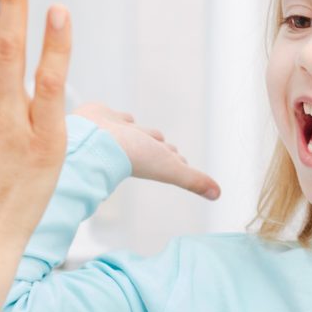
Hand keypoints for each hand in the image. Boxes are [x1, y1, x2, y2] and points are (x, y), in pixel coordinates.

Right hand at [74, 102, 219, 200]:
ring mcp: (117, 131)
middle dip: (158, 143)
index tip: (181, 162)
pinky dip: (117, 117)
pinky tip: (116, 118)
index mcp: (150, 156)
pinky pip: (113, 115)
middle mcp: (134, 144)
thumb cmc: (131, 156)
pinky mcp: (102, 118)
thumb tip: (217, 195)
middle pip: (152, 142)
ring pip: (133, 128)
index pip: (168, 157)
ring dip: (138, 129)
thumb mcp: (169, 168)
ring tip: (139, 131)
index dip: (176, 159)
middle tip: (165, 145)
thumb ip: (193, 180)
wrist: (94, 141)